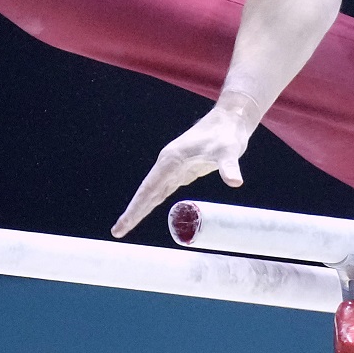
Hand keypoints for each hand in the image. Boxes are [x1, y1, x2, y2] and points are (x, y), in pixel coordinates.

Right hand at [111, 104, 254, 237]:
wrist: (229, 120)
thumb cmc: (227, 134)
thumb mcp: (229, 151)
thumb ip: (229, 167)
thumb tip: (235, 182)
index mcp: (172, 160)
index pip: (149, 189)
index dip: (136, 208)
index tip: (124, 224)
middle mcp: (168, 164)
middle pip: (146, 192)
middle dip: (133, 212)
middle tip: (118, 231)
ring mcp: (174, 167)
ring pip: (153, 191)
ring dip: (141, 207)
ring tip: (126, 226)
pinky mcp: (182, 170)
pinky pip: (163, 189)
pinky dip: (153, 200)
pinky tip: (147, 209)